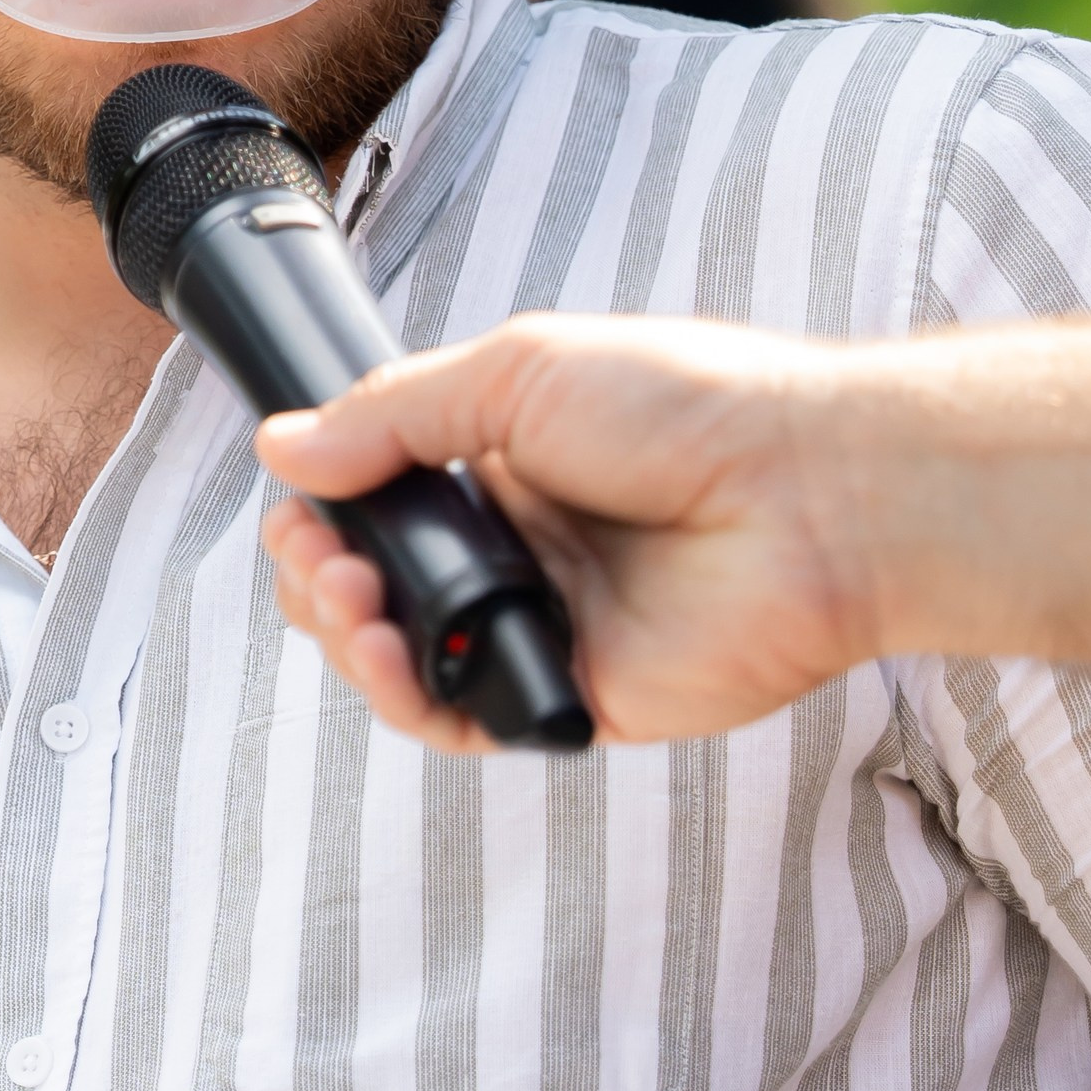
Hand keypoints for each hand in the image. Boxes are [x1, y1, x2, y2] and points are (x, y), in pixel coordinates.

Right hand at [257, 314, 877, 748]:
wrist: (804, 492)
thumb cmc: (690, 409)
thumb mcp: (517, 373)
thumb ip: (395, 417)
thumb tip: (285, 448)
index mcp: (505, 462)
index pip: (379, 499)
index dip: (324, 511)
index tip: (299, 506)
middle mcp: (521, 547)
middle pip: (378, 585)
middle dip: (320, 576)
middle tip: (319, 558)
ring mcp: (546, 625)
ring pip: (408, 660)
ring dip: (349, 636)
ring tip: (349, 601)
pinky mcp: (577, 696)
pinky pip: (471, 717)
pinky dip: (413, 698)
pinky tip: (394, 656)